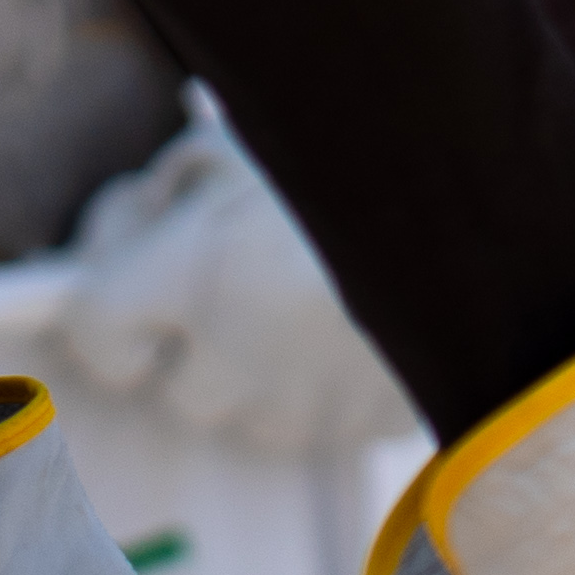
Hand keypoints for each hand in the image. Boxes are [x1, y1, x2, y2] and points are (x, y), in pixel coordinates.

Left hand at [47, 94, 417, 460]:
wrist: (475, 208)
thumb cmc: (344, 160)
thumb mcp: (234, 148)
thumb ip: (169, 198)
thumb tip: (140, 231)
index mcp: (188, 274)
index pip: (99, 340)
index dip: (108, 324)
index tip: (129, 302)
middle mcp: (238, 357)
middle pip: (183, 395)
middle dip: (200, 355)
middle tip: (238, 294)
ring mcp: (313, 404)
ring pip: (262, 422)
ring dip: (271, 382)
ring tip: (311, 314)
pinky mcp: (378, 424)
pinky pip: (337, 425)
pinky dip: (341, 392)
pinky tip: (365, 335)